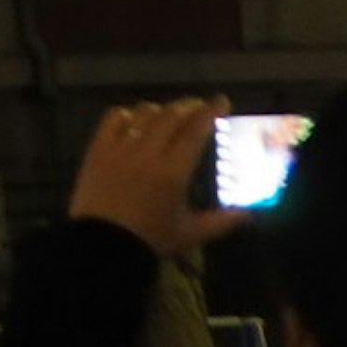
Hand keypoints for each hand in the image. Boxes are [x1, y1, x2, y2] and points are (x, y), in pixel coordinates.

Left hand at [67, 99, 241, 256]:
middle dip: (188, 106)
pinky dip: (126, 114)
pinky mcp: (97, 149)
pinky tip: (133, 117)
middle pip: (171, 117)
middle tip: (199, 104)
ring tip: (169, 112)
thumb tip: (249, 216)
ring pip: (143, 115)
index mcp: (173, 172)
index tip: (221, 101)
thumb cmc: (151, 239)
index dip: (210, 113)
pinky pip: (112, 120)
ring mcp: (120, 148)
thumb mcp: (190, 233)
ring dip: (160, 109)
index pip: (195, 132)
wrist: (103, 244)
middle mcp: (148, 153)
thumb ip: (221, 222)